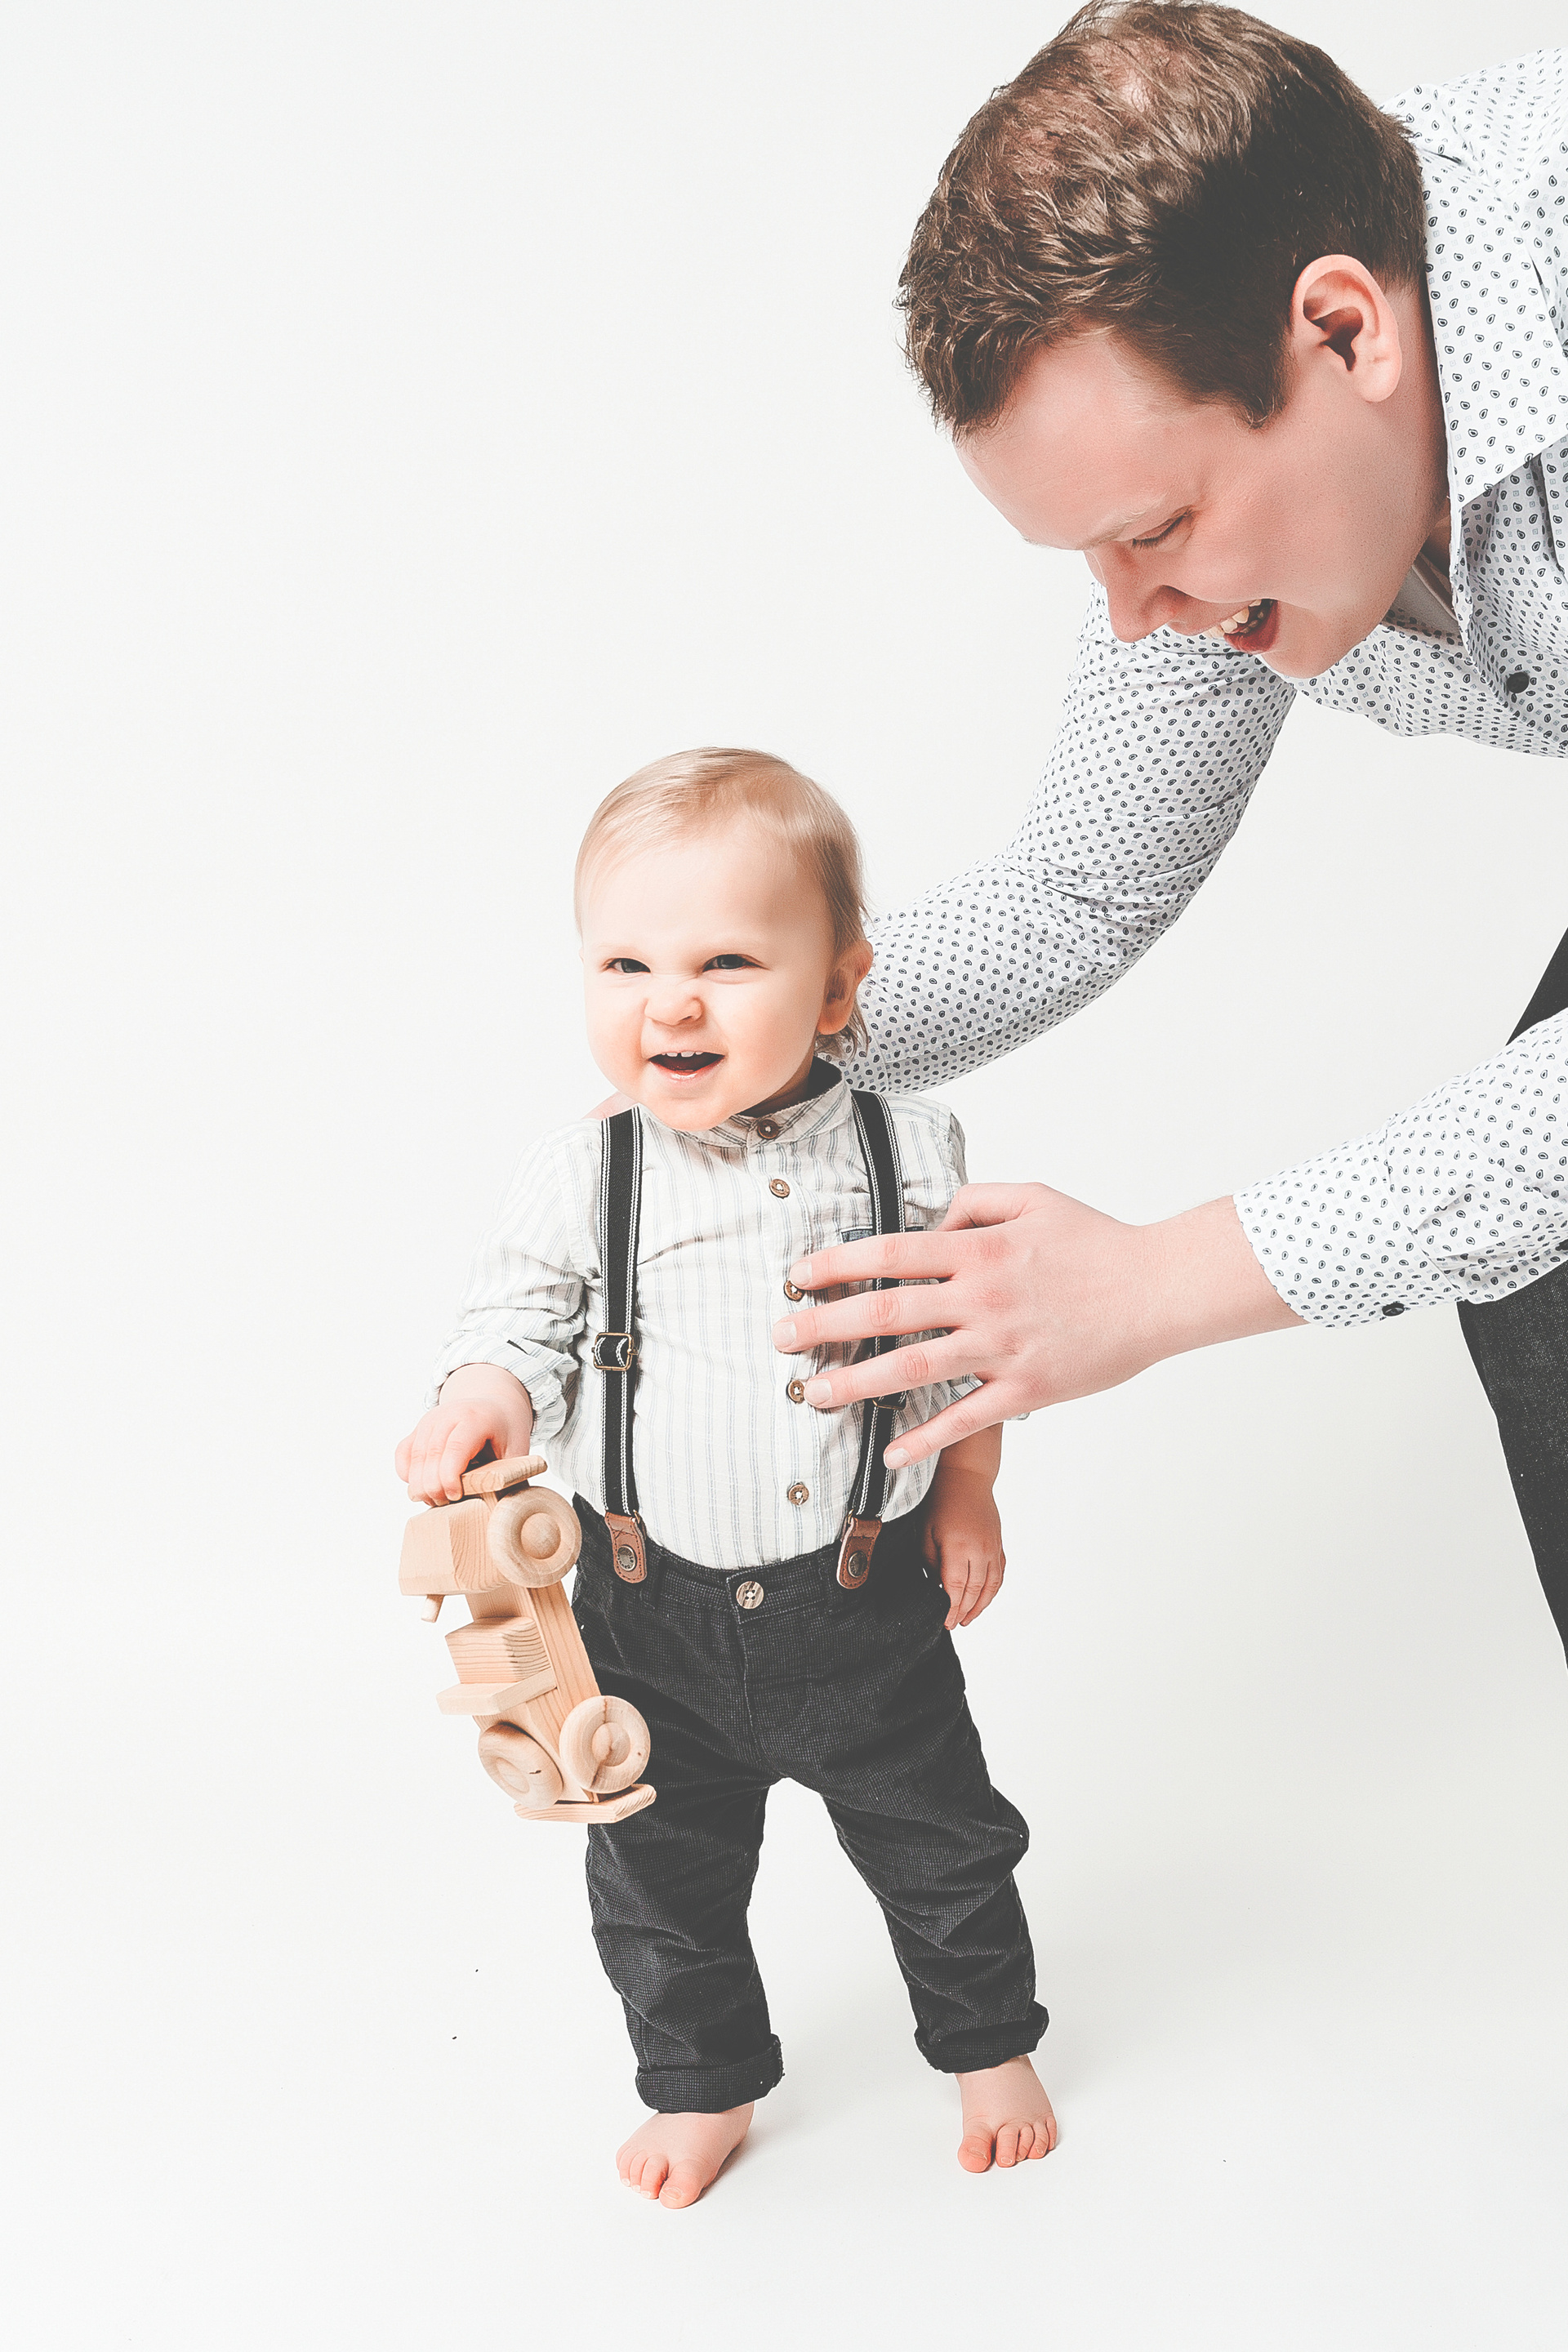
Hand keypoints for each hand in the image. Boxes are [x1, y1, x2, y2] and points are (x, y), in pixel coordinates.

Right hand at [395, 1364, 534, 1502]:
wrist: (495, 1405)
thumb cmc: (506, 1431)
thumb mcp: (517, 1450)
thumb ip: (506, 1474)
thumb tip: (496, 1506)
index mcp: (476, 1417)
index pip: (456, 1448)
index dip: (450, 1477)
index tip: (455, 1497)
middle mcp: (449, 1414)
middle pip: (432, 1455)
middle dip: (434, 1487)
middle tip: (446, 1503)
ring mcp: (430, 1419)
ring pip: (415, 1456)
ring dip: (420, 1484)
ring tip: (436, 1500)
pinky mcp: (419, 1428)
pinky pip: (403, 1453)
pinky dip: (407, 1473)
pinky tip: (421, 1486)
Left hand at [772, 1184, 1299, 1468]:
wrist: (1160, 1289)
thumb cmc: (1098, 1241)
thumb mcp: (1034, 1197)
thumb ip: (975, 1201)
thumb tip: (931, 1218)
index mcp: (979, 1249)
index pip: (889, 1253)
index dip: (836, 1265)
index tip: (797, 1277)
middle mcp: (981, 1298)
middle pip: (885, 1313)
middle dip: (823, 1326)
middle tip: (779, 1339)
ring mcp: (1001, 1347)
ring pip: (913, 1369)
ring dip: (856, 1384)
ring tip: (812, 1395)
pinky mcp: (1026, 1389)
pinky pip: (965, 1418)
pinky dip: (926, 1439)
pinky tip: (890, 1452)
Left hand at [923, 1445, 1004, 1627]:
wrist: (966, 1476)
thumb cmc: (940, 1501)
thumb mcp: (926, 1532)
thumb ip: (931, 1562)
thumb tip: (936, 1588)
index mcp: (959, 1546)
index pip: (956, 1588)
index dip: (951, 1609)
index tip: (944, 1622)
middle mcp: (980, 1549)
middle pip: (975, 1591)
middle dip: (964, 1612)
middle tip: (954, 1625)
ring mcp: (993, 1547)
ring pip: (992, 1586)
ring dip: (981, 1606)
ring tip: (968, 1618)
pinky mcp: (999, 1543)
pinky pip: (1000, 1573)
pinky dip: (992, 1590)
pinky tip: (982, 1598)